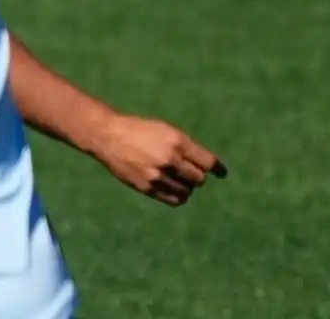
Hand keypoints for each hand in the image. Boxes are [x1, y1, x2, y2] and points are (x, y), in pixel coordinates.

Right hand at [89, 113, 226, 205]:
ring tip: (179, 181)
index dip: (217, 169)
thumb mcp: (165, 130)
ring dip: (187, 187)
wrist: (108, 136)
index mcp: (177, 141)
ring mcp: (158, 174)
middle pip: (199, 179)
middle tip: (189, 173)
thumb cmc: (139, 130)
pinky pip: (173, 199)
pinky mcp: (147, 187)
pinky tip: (175, 192)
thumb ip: (185, 147)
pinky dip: (178, 197)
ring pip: (187, 191)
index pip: (208, 162)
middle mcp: (170, 159)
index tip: (221, 173)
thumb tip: (207, 166)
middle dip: (196, 176)